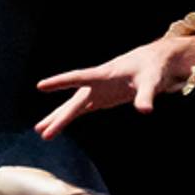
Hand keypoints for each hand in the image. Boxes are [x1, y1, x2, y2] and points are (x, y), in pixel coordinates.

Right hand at [35, 31, 194, 137]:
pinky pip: (81, 110)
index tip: (40, 86)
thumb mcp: (151, 82)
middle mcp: (95, 83)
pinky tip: (55, 126)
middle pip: (73, 102)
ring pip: (73, 107)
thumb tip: (145, 110)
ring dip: (58, 118)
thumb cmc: (151, 69)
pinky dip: (68, 118)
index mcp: (103, 74)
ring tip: (40, 132)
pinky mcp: (101, 98)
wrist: (153, 63)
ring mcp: (97, 91)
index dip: (60, 82)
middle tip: (41, 131)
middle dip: (58, 117)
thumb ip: (146, 96)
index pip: (78, 78)